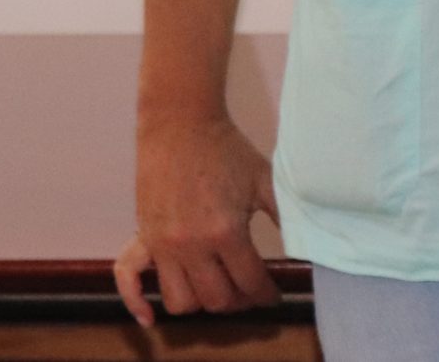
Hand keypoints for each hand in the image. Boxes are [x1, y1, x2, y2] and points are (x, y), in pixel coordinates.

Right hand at [113, 115, 281, 326]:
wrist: (181, 120)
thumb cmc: (225, 147)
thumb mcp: (264, 180)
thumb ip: (286, 215)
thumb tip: (309, 244)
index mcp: (225, 232)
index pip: (250, 284)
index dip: (267, 295)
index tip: (273, 293)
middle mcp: (191, 244)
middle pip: (218, 300)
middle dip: (240, 301)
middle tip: (250, 290)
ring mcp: (163, 243)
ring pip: (182, 301)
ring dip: (202, 302)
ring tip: (217, 288)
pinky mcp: (143, 235)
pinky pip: (129, 280)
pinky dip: (137, 302)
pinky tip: (149, 317)